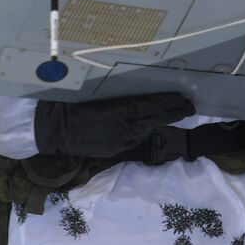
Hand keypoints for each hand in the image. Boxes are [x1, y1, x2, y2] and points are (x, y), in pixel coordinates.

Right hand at [34, 93, 194, 157]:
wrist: (54, 130)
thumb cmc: (71, 106)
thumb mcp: (96, 95)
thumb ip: (120, 98)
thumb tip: (139, 95)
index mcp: (121, 110)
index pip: (153, 105)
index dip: (170, 102)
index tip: (184, 98)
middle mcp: (125, 127)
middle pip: (156, 118)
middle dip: (175, 112)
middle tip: (190, 106)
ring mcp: (122, 140)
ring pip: (148, 129)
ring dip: (161, 121)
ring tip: (175, 113)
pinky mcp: (116, 149)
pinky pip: (136, 138)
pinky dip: (145, 130)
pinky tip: (150, 125)